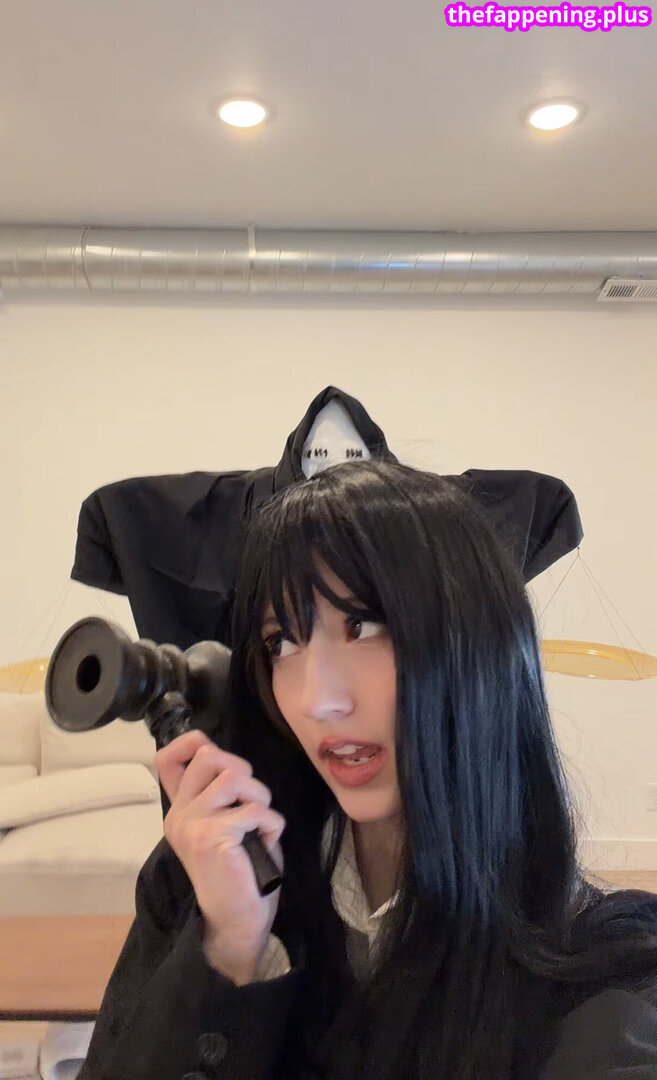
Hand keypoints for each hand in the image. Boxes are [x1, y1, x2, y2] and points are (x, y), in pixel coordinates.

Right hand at [156, 729, 284, 983]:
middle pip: (209, 756)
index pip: (167, 759)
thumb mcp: (225, 825)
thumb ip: (220, 795)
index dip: (192, 742)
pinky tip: (265, 844)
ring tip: (260, 825)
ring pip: (235, 776)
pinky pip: (256, 810)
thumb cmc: (239, 873)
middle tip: (252, 803)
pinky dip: (271, 824)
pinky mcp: (212, 837)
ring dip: (260, 798)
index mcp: (180, 811)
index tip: (212, 750)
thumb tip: (225, 758)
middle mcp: (179, 815)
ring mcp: (192, 824)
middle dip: (243, 770)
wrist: (236, 921)